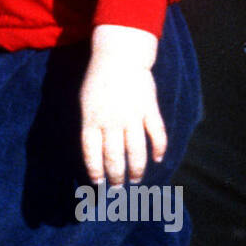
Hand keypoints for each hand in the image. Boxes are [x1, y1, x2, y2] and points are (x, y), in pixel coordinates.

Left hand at [79, 25, 167, 185]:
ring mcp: (132, 116)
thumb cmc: (99, 80)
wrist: (119, 57)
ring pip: (136, 151)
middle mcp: (111, 121)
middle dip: (116, 176)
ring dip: (136, 169)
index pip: (92, 153)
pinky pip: (157, 134)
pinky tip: (158, 159)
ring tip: (136, 180)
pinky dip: (159, 148)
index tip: (98, 183)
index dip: (95, 170)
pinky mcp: (149, 109)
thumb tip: (95, 151)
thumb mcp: (86, 102)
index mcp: (92, 120)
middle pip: (114, 157)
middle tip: (118, 188)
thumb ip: (91, 125)